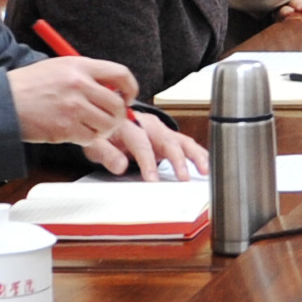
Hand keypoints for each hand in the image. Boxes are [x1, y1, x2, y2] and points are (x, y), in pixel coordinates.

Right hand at [7, 56, 139, 148]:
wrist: (3, 102)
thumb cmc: (29, 86)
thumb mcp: (59, 68)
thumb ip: (86, 75)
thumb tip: (113, 89)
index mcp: (80, 66)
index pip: (121, 74)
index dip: (130, 88)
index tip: (128, 97)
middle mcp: (79, 85)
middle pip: (118, 105)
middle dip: (119, 115)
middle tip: (110, 119)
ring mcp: (73, 107)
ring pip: (108, 125)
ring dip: (104, 129)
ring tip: (91, 126)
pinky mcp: (66, 128)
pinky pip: (91, 138)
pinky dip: (88, 138)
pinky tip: (76, 132)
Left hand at [76, 109, 207, 182]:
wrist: (109, 121)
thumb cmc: (104, 134)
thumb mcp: (95, 143)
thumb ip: (106, 154)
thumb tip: (120, 167)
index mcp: (128, 124)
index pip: (141, 142)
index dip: (147, 162)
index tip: (152, 180)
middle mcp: (149, 125)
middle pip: (167, 140)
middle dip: (177, 159)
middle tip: (183, 178)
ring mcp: (162, 130)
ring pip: (182, 140)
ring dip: (195, 156)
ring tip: (204, 172)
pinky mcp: (170, 137)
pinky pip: (187, 144)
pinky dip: (199, 155)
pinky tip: (206, 167)